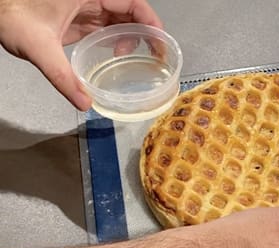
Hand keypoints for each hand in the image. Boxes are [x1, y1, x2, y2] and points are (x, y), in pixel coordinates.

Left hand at [0, 0, 161, 110]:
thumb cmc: (10, 17)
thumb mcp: (39, 48)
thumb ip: (63, 77)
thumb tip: (83, 102)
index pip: (132, 3)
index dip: (151, 23)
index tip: (160, 44)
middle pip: (131, 12)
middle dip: (144, 34)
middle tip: (154, 57)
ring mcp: (86, 6)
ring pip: (120, 19)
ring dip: (130, 38)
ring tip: (128, 58)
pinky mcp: (79, 16)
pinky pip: (107, 25)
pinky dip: (115, 39)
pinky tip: (115, 54)